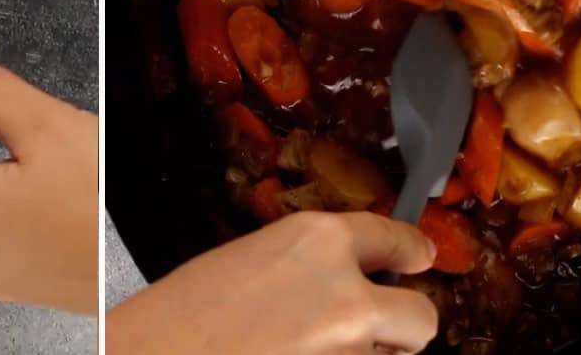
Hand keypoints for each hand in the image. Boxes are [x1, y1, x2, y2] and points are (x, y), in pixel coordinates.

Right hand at [106, 212, 438, 353]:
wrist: (159, 354)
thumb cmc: (184, 311)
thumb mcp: (252, 260)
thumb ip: (309, 266)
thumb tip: (340, 282)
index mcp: (318, 241)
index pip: (394, 237)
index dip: (413, 250)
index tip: (422, 257)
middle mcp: (348, 293)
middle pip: (420, 316)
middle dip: (404, 327)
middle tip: (376, 331)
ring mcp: (350, 350)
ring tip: (311, 350)